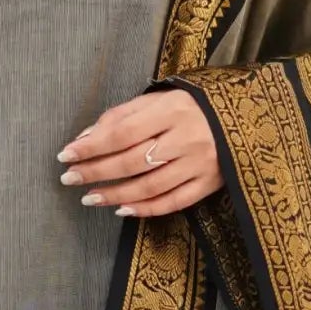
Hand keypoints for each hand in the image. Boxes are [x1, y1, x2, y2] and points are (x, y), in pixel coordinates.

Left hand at [59, 87, 220, 217]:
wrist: (245, 118)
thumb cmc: (191, 107)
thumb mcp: (158, 100)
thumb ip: (122, 116)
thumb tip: (85, 138)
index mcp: (172, 110)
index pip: (122, 133)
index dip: (92, 147)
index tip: (66, 155)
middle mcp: (186, 138)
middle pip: (132, 161)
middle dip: (96, 172)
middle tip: (70, 178)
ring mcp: (199, 164)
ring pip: (150, 186)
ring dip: (115, 195)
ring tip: (90, 197)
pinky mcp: (209, 184)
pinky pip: (173, 202)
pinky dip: (145, 209)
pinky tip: (122, 209)